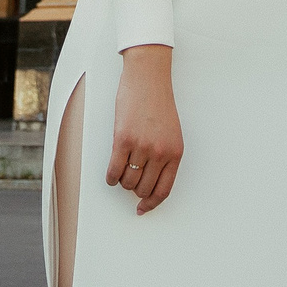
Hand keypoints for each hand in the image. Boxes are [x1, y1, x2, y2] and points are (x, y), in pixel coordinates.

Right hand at [107, 44, 183, 213]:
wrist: (148, 78)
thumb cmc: (158, 103)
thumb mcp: (171, 133)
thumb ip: (164, 156)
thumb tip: (147, 183)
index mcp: (175, 153)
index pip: (163, 190)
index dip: (151, 204)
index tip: (142, 209)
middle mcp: (160, 152)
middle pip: (143, 189)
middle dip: (134, 189)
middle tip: (130, 179)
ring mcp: (142, 146)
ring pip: (127, 181)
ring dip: (122, 181)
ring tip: (121, 169)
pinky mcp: (123, 140)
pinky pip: (114, 170)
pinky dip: (110, 177)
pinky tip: (111, 172)